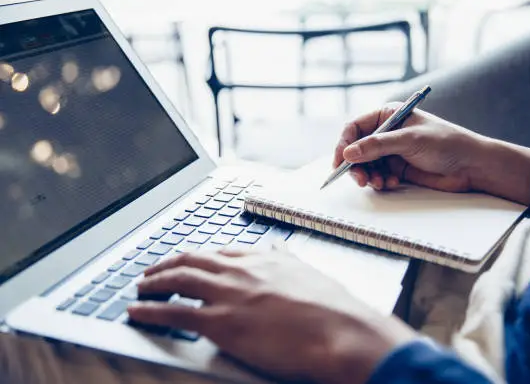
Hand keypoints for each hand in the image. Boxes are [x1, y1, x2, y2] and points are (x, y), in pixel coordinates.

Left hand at [127, 248, 416, 383]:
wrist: (342, 332)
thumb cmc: (333, 309)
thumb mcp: (310, 273)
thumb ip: (287, 260)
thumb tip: (278, 248)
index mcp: (263, 259)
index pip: (220, 252)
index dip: (198, 257)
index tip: (188, 261)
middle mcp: (241, 271)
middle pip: (192, 260)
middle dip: (168, 263)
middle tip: (153, 270)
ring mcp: (228, 295)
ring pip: (178, 280)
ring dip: (153, 282)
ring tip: (141, 286)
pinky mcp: (221, 323)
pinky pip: (174, 313)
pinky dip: (149, 310)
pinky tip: (136, 312)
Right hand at [334, 103, 529, 204]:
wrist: (471, 165)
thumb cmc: (446, 143)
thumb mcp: (410, 140)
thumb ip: (377, 146)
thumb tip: (348, 153)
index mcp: (387, 116)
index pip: (354, 128)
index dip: (344, 144)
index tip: (340, 162)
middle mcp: (386, 133)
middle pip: (356, 149)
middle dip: (355, 165)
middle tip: (360, 180)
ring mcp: (391, 151)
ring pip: (365, 165)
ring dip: (368, 176)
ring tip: (380, 183)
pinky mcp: (397, 168)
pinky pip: (377, 176)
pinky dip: (380, 182)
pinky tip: (392, 183)